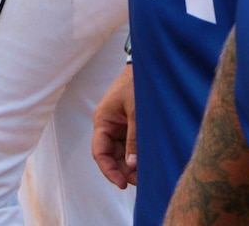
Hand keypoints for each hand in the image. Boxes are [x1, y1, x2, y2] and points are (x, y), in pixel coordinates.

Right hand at [92, 64, 137, 188]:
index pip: (100, 152)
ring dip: (131, 164)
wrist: (148, 65)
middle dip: (123, 170)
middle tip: (141, 181)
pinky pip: (131, 144)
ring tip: (146, 175)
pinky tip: (148, 162)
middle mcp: (108, 125)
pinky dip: (137, 154)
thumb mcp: (136, 113)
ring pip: (122, 152)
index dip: (109, 170)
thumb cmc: (138, 84)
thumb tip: (131, 166)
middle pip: (111, 156)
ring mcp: (119, 125)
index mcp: (103, 120)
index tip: (123, 184)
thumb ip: (134, 139)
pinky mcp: (130, 124)